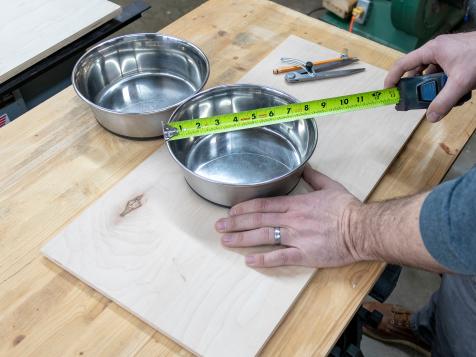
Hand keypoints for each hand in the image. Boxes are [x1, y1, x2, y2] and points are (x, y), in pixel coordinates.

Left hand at [214, 166, 362, 267]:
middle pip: (257, 220)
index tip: (231, 210)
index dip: (244, 208)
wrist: (362, 229)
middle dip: (235, 223)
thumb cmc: (347, 209)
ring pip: (263, 237)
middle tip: (219, 226)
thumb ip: (313, 176)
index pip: (263, 205)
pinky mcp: (304, 254)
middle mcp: (291, 220)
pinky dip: (263, 259)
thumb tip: (305, 166)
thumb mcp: (330, 186)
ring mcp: (296, 238)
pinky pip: (279, 257)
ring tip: (226, 240)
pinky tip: (249, 260)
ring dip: (242, 238)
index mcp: (296, 204)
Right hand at [385, 32, 475, 121]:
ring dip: (435, 89)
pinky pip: (444, 74)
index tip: (388, 92)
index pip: (403, 64)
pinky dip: (447, 86)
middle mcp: (436, 51)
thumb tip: (430, 118)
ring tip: (443, 99)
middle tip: (415, 102)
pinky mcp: (457, 59)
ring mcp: (447, 54)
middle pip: (418, 71)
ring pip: (432, 75)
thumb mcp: (460, 82)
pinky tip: (457, 94)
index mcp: (431, 50)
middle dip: (418, 88)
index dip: (392, 78)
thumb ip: (444, 101)